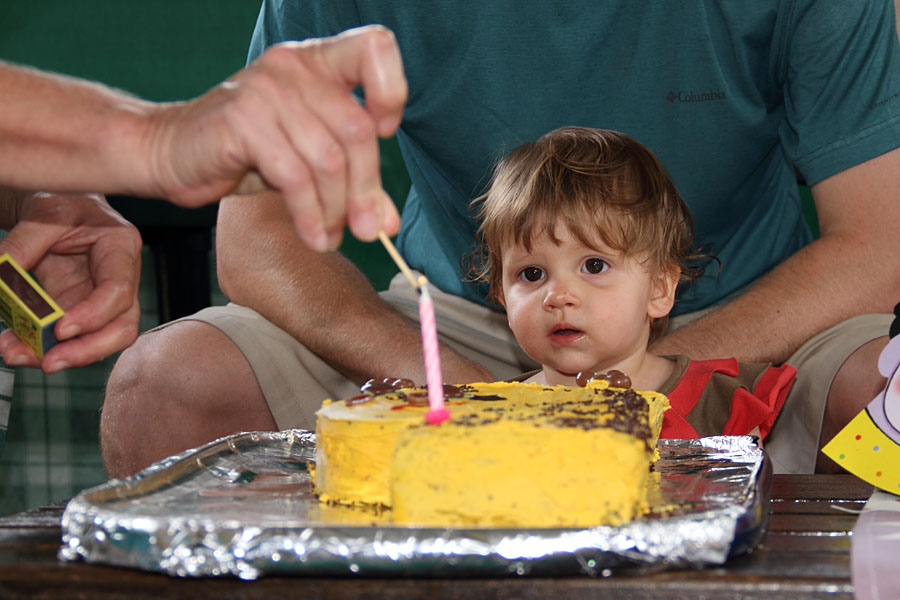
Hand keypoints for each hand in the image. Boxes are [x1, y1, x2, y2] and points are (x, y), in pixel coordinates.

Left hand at [0, 192, 140, 372]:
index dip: (94, 315)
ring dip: (59, 355)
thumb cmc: (63, 201)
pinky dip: (40, 346)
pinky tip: (13, 346)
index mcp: (120, 250)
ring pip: (97, 340)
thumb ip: (20, 247)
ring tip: (15, 354)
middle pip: (121, 327)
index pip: (118, 291)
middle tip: (49, 362)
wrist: (61, 203)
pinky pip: (67, 338)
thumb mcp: (42, 214)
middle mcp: (120, 280)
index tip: (61, 330)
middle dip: (87, 351)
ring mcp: (100, 299)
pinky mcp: (79, 309)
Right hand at [146, 24, 405, 249]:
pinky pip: (295, 177)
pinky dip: (310, 215)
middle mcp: (294, 68)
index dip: (390, 91)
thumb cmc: (246, 153)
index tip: (383, 132)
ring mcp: (266, 90)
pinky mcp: (243, 121)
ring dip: (336, 210)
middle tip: (365, 229)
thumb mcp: (309, 161)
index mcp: (317, 62)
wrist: (171, 153)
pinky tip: (313, 235)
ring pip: (329, 160)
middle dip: (366, 191)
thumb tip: (387, 224)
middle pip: (357, 130)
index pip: (373, 47)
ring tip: (331, 236)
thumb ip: (353, 183)